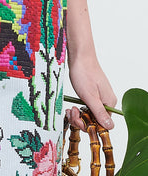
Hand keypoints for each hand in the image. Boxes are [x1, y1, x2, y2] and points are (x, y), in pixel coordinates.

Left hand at [65, 0, 116, 131]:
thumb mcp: (90, 96)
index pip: (102, 124)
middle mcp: (106, 101)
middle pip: (95, 119)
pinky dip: (78, 108)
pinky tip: (71, 106)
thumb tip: (110, 127)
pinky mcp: (91, 92)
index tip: (78, 120)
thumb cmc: (84, 72)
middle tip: (71, 112)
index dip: (89, 125)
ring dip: (78, 114)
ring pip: (89, 113)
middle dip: (81, 119)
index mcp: (109, 103)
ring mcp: (99, 96)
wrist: (79, 54)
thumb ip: (99, 113)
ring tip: (70, 109)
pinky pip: (86, 106)